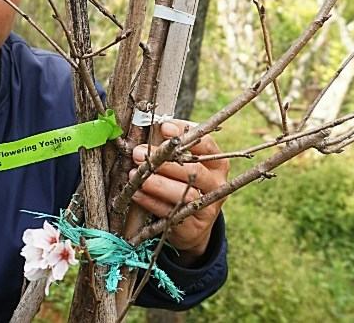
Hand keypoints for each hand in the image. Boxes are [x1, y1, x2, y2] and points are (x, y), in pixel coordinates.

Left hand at [130, 120, 227, 264]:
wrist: (192, 225)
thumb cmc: (183, 183)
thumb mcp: (183, 163)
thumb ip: (172, 145)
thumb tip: (155, 125)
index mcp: (218, 163)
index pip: (206, 144)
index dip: (186, 134)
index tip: (163, 128)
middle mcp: (217, 184)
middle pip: (195, 170)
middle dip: (164, 161)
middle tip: (138, 153)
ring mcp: (208, 208)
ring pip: (185, 193)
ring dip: (157, 183)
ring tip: (135, 175)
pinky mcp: (194, 228)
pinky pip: (172, 214)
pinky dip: (151, 202)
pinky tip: (136, 193)